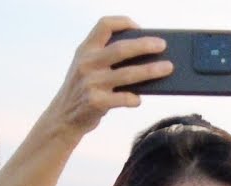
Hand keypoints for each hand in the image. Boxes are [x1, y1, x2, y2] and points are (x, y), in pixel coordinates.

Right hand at [43, 17, 173, 137]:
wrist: (63, 117)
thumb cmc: (83, 89)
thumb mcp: (87, 67)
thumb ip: (106, 58)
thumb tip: (145, 55)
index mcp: (85, 50)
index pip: (104, 25)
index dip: (123, 22)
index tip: (139, 27)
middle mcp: (87, 63)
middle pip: (121, 48)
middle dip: (145, 45)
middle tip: (163, 45)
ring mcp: (91, 83)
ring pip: (128, 74)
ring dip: (151, 70)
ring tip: (167, 68)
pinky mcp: (96, 102)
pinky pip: (123, 98)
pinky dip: (134, 98)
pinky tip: (139, 99)